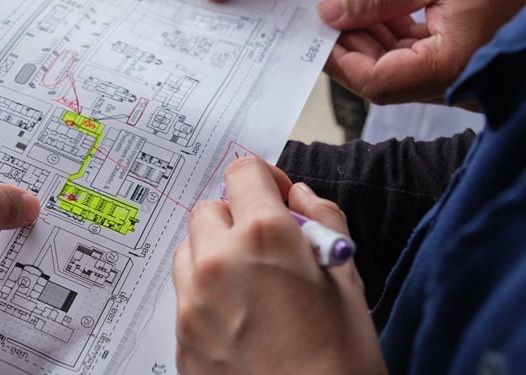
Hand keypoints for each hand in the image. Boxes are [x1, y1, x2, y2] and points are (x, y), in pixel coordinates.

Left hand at [173, 157, 384, 373]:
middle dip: (235, 217)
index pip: (242, 172)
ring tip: (248, 285)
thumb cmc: (342, 358)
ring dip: (213, 253)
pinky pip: (183, 294)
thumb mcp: (348, 279)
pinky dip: (204, 293)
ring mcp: (192, 301)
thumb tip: (298, 196)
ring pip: (188, 250)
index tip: (275, 197)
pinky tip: (237, 320)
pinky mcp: (180, 336)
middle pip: (209, 209)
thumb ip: (322, 220)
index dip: (263, 179)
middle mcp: (218, 261)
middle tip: (264, 248)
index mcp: (264, 237)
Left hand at [318, 0, 525, 104]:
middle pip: (380, 75)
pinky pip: (413, 46)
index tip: (314, 34)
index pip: (375, 82)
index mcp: (451, 66)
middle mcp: (455, 78)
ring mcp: (458, 69)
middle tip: (326, 7)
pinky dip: (389, 23)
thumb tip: (330, 14)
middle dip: (347, 40)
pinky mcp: (460, 54)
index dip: (338, 59)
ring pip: (394, 60)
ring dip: (365, 28)